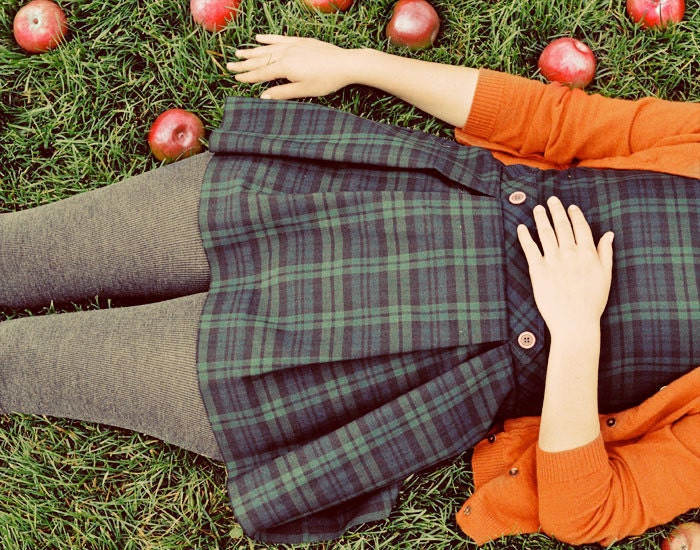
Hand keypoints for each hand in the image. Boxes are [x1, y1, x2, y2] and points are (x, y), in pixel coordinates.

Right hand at [227, 35, 354, 99]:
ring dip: (252, 51)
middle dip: (244, 64)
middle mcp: (285, 54)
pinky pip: (280, 39)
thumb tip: (263, 97)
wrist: (346, 64)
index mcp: (285, 68)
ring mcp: (292, 45)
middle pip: (260, 60)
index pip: (261, 74)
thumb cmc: (326, 80)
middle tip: (229, 66)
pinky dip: (268, 38)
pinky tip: (259, 37)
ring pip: (267, 48)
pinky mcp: (300, 41)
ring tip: (238, 52)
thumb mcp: (303, 91)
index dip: (247, 77)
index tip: (235, 79)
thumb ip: (282, 93)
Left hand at [517, 196, 613, 334]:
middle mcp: (570, 253)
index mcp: (588, 253)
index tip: (570, 207)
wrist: (574, 322)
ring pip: (546, 233)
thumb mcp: (605, 276)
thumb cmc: (592, 302)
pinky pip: (530, 248)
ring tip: (537, 209)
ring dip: (541, 218)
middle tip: (551, 200)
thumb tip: (609, 234)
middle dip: (556, 210)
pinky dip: (525, 236)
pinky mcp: (538, 270)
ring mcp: (553, 260)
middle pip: (562, 225)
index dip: (574, 215)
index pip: (580, 227)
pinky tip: (522, 227)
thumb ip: (605, 253)